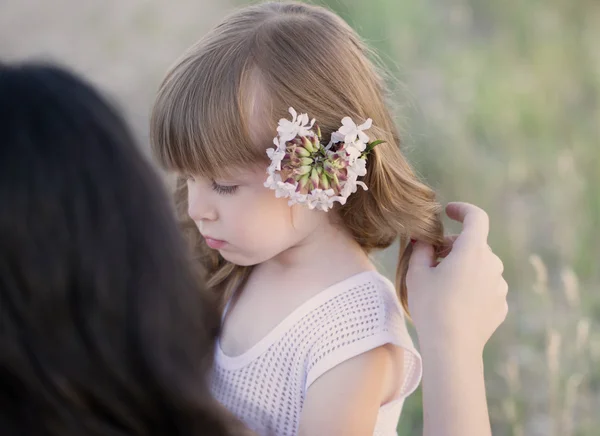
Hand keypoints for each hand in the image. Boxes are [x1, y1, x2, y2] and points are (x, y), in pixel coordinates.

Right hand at [406, 202, 507, 355]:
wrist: (452, 348)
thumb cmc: (431, 306)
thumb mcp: (417, 273)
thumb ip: (420, 248)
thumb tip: (422, 238)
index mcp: (473, 251)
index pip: (476, 217)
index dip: (463, 210)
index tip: (449, 211)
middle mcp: (492, 264)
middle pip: (474, 244)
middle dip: (454, 246)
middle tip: (432, 258)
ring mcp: (499, 286)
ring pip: (481, 266)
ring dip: (463, 267)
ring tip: (441, 285)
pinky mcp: (500, 305)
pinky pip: (486, 286)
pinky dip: (472, 286)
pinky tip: (454, 303)